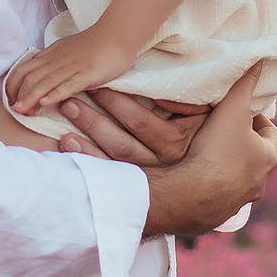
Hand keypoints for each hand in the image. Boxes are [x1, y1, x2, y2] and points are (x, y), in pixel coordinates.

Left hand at [8, 26, 137, 117]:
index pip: (22, 70)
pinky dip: (55, 94)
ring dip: (30, 97)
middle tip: (17, 112)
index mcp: (50, 55)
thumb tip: (40, 81)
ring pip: (44, 82)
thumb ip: (52, 64)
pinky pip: (68, 84)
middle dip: (18, 96)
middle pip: (29, 78)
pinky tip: (46, 103)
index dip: (12, 86)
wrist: (117, 34)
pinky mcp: (87, 73)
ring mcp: (72, 66)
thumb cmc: (93, 45)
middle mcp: (56, 60)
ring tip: (22, 112)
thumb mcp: (65, 52)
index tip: (12, 101)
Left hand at [49, 90, 203, 166]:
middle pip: (122, 145)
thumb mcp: (203, 112)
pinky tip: (70, 153)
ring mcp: (148, 181)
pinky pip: (109, 180)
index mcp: (176, 142)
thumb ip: (187, 102)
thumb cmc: (202, 131)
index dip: (117, 104)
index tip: (96, 87)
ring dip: (86, 146)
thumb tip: (160, 96)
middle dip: (93, 123)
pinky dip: (89, 165)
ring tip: (64, 131)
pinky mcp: (135, 189)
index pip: (140, 122)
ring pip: (113, 164)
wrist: (212, 175)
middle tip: (69, 105)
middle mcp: (162, 165)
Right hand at [143, 64, 276, 235]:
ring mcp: (236, 203)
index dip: (258, 121)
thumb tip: (260, 59)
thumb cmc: (215, 150)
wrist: (189, 195)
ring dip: (226, 168)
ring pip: (236, 180)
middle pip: (254, 158)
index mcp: (267, 159)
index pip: (271, 135)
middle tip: (221, 131)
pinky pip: (216, 198)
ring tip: (204, 153)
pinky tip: (191, 178)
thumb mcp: (232, 108)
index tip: (242, 112)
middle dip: (241, 144)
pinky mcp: (215, 216)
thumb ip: (245, 83)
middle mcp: (257, 184)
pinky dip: (209, 187)